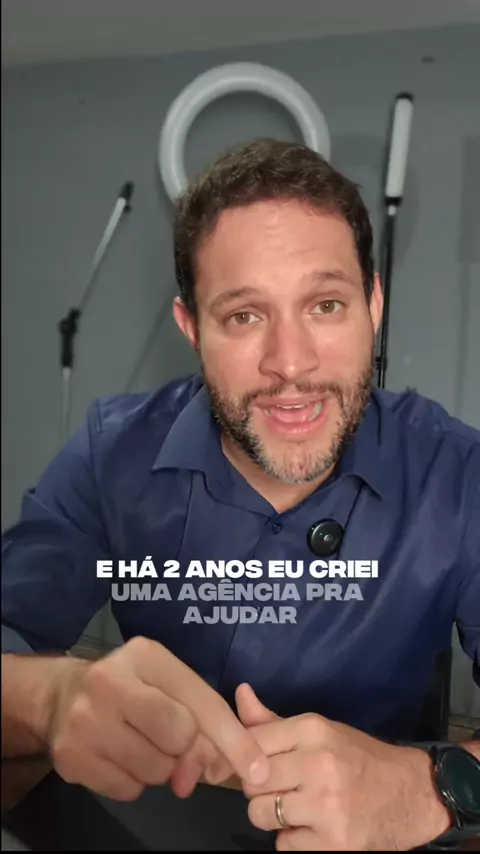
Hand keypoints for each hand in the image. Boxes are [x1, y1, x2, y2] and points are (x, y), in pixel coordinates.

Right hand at [46, 638, 268, 800]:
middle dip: (187, 750)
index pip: (201, 703)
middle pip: (180, 737)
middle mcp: (111, 681)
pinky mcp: (70, 757)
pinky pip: (128, 789)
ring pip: (156, 770)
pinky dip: (135, 782)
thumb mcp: (167, 683)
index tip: (257, 769)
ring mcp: (86, 721)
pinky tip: (122, 758)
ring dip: (162, 769)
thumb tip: (220, 768)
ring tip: (143, 745)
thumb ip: (202, 717)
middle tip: (176, 746)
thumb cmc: (130, 685)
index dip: (234, 740)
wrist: (61, 695)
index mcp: (145, 655)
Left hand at [234, 684, 450, 850]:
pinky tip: (313, 829)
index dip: (247, 757)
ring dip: (272, 817)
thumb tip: (240, 693)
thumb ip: (274, 721)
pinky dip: (293, 840)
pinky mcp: (334, 842)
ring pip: (260, 814)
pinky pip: (283, 845)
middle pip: (252, 781)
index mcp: (313, 729)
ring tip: (296, 809)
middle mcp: (318, 763)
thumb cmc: (360, 758)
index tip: (260, 765)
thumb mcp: (321, 731)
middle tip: (282, 789)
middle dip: (259, 789)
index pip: (251, 741)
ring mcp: (326, 804)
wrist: (413, 793)